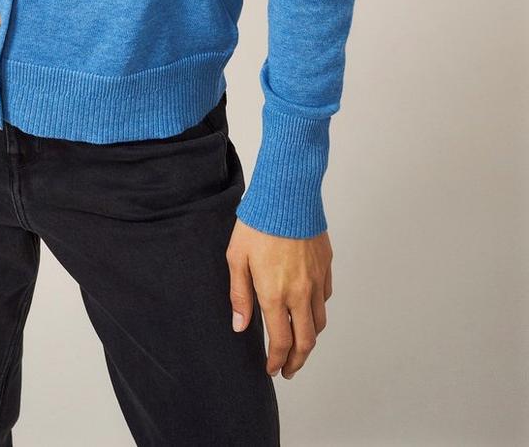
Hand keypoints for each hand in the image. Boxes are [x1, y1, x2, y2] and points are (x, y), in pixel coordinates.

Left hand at [226, 218, 332, 378]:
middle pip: (307, 341)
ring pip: (320, 321)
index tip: (272, 368)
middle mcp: (300, 292)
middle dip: (297, 361)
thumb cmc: (258, 223)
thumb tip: (240, 326)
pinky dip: (318, 310)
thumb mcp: (236, 258)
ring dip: (310, 339)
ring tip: (299, 343)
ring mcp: (317, 280)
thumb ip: (239, 295)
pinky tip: (308, 308)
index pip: (281, 341)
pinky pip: (326, 297)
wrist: (288, 194)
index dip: (277, 361)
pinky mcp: (326, 265)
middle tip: (288, 369)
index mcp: (275, 294)